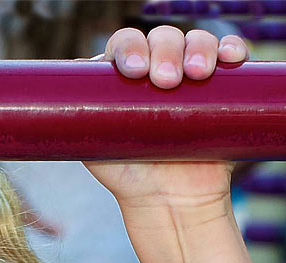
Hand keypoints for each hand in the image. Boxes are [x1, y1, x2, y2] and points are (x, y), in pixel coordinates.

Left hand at [84, 26, 248, 210]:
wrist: (169, 201)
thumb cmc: (127, 174)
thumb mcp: (93, 145)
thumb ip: (77, 121)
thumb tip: (51, 99)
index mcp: (124, 76)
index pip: (125, 45)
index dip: (129, 48)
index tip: (133, 72)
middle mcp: (158, 69)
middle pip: (162, 38)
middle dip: (164, 51)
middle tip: (166, 81)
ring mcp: (192, 76)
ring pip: (197, 42)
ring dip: (199, 47)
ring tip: (197, 74)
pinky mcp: (225, 88)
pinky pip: (233, 57)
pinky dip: (234, 49)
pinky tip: (232, 57)